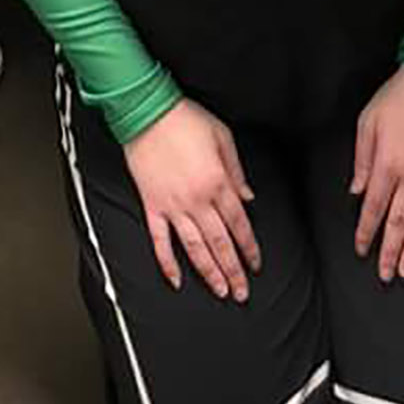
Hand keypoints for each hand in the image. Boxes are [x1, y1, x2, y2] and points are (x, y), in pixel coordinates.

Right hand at [121, 98, 260, 301]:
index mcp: (217, 182)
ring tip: (220, 291)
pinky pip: (160, 241)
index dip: (249, 247)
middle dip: (233, 270)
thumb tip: (248, 197)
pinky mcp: (152, 206)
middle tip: (242, 292)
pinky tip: (176, 281)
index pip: (239, 224)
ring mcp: (173, 206)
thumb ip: (237, 171)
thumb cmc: (185, 118)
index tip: (256, 264)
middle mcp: (197, 200)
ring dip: (209, 273)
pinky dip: (167, 263)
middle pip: (220, 243)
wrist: (147, 111)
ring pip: (195, 248)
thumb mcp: (222, 136)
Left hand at [351, 67, 403, 282]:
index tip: (362, 249)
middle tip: (385, 274)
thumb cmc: (398, 99)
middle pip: (398, 223)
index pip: (374, 208)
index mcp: (388, 165)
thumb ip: (361, 160)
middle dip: (389, 252)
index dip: (367, 232)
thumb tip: (357, 191)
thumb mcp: (367, 123)